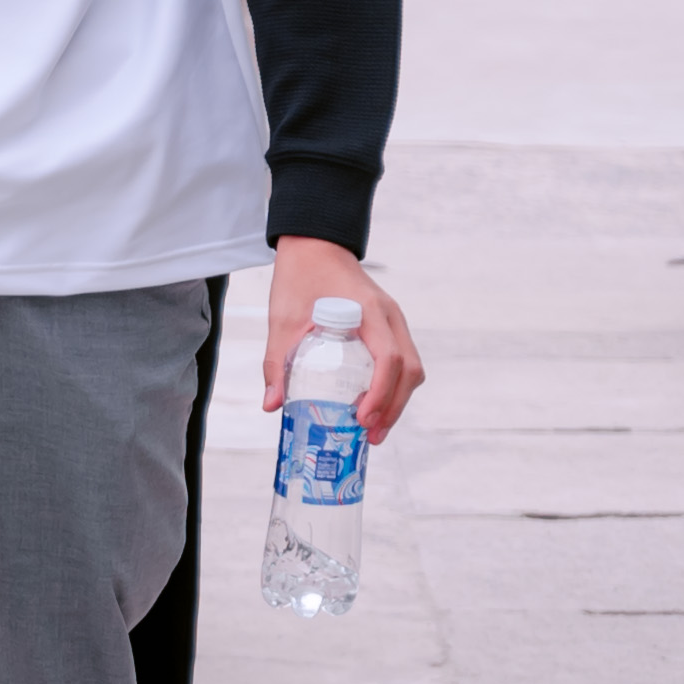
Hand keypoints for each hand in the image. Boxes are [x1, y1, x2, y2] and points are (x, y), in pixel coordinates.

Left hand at [264, 240, 422, 439]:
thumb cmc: (298, 278)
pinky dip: (394, 384)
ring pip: (411, 367)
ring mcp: (393, 320)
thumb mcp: (282, 320)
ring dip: (397, 399)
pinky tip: (374, 403)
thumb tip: (272, 406)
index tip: (363, 419)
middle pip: (409, 369)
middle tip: (372, 437)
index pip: (389, 359)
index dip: (381, 393)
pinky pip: (402, 359)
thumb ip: (276, 362)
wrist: (313, 246)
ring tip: (375, 428)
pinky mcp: (388, 324)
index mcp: (368, 311)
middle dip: (394, 407)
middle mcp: (390, 316)